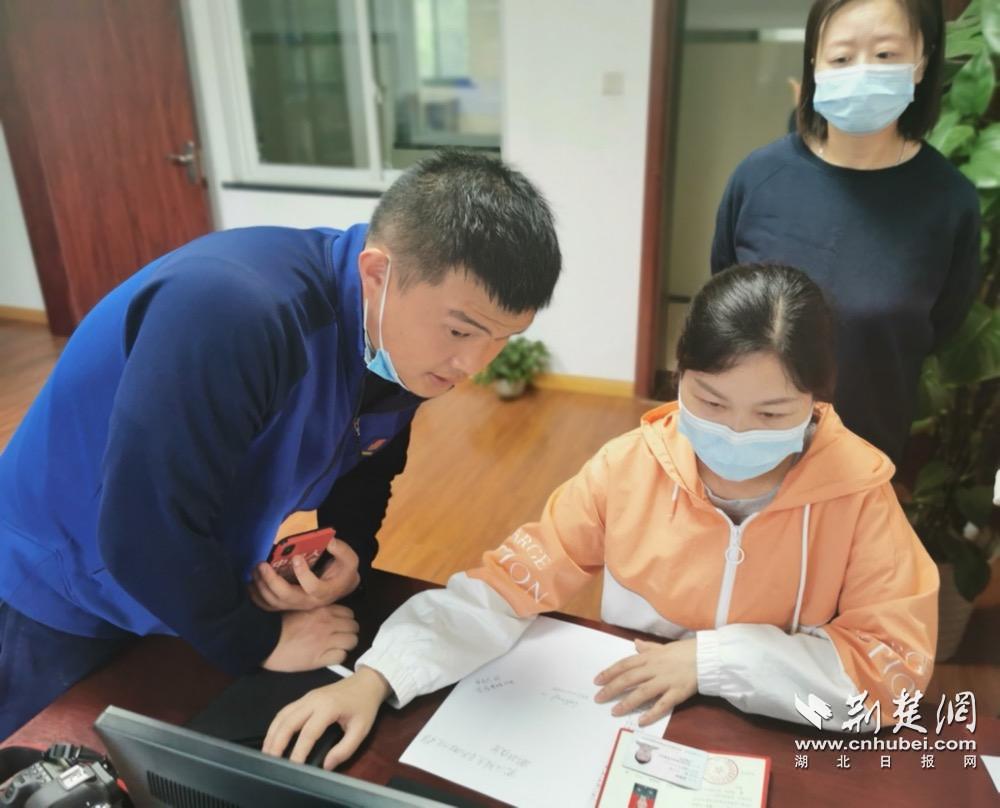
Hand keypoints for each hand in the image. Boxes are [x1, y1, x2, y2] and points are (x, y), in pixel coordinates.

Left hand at [250, 538, 360, 611]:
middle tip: (262, 564)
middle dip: (271, 581)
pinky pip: (267, 605)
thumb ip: (341, 549)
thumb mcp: (350, 559)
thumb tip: (328, 542)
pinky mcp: (287, 605)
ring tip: (256, 568)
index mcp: (325, 591)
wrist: (340, 586)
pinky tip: (251, 582)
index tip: (296, 557)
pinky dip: (256, 595)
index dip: (303, 574)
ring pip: (274, 602)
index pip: (313, 588)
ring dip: (261, 586)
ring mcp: (296, 605)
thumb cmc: (343, 570)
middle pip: (286, 597)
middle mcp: (308, 601)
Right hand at [262, 604, 359, 671]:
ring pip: (352, 641)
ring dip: (345, 645)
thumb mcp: (300, 609)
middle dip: (348, 632)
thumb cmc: (278, 625)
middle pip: (354, 627)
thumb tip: (329, 615)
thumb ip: (317, 610)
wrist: (264, 640)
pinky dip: (337, 657)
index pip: (348, 613)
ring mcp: (326, 640)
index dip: (345, 620)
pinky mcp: (320, 658)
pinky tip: (329, 657)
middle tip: (338, 637)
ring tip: (335, 648)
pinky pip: (341, 657)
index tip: (338, 625)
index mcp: (323, 609)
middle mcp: (328, 623)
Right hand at [262, 666, 391, 768]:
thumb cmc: (364, 706)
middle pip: (288, 722)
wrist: (366, 682)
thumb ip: (344, 749)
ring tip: (267, 754)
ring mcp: (307, 696)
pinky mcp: (305, 697)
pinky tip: (273, 738)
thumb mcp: (361, 730)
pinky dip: (276, 725)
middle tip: (271, 763)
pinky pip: (285, 711)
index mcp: (328, 707)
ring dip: (272, 734)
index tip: (293, 768)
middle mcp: (313, 700)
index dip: (299, 752)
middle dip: (277, 743)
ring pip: (283, 715)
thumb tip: (326, 766)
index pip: (308, 733)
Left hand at [593, 638, 696, 726]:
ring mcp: (665, 681)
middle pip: (629, 679)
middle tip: (598, 698)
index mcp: (649, 657)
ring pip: (642, 692)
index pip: (625, 665)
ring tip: (614, 711)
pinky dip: (651, 713)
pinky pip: (662, 705)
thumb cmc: (684, 651)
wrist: (706, 657)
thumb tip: (634, 644)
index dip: (609, 672)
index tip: (597, 681)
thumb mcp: (663, 647)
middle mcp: (654, 669)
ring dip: (627, 702)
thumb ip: (648, 647)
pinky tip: (641, 721)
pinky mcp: (677, 693)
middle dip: (611, 688)